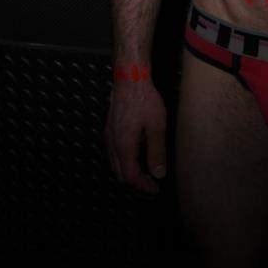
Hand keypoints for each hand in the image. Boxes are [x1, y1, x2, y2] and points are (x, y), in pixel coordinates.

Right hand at [104, 80, 167, 195]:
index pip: (130, 176)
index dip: (143, 186)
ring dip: (130, 171)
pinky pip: (115, 153)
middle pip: (120, 174)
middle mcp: (112, 143)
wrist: (129, 78)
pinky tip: (138, 154)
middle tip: (152, 184)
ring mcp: (109, 136)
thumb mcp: (156, 126)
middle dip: (136, 182)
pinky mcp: (111, 129)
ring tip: (147, 171)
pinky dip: (126, 160)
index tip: (155, 189)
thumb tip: (158, 173)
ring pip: (116, 164)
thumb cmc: (143, 98)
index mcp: (123, 146)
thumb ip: (157, 151)